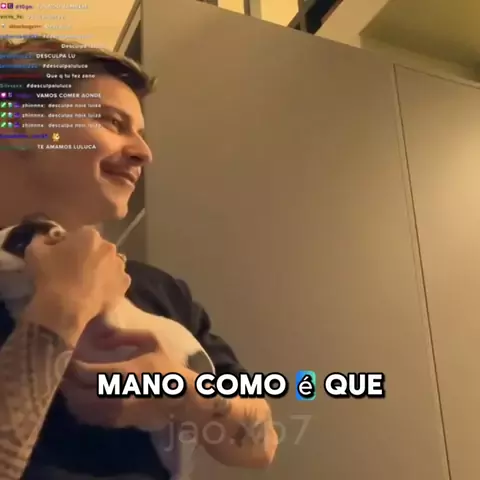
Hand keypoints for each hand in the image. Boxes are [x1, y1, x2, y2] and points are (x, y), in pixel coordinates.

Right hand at [24, 226, 130, 344]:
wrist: (65, 309)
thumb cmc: (50, 277)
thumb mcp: (35, 252)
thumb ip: (43, 240)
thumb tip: (49, 239)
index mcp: (90, 235)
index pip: (80, 235)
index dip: (71, 245)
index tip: (62, 256)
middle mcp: (110, 247)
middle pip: (98, 248)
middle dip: (89, 255)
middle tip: (75, 270)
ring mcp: (120, 266)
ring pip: (110, 263)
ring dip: (102, 269)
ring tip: (88, 283)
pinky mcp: (125, 284)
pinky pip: (117, 280)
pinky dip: (110, 284)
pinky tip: (98, 292)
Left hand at [60, 328, 187, 428]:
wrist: (180, 396)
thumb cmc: (166, 365)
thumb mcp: (151, 341)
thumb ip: (125, 335)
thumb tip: (102, 336)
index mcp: (121, 372)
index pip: (84, 372)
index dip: (71, 365)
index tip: (68, 357)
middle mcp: (113, 394)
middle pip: (76, 392)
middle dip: (67, 382)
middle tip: (62, 371)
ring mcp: (114, 412)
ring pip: (79, 408)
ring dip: (71, 397)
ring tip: (70, 384)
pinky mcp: (116, 422)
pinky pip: (89, 418)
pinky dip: (80, 409)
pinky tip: (81, 398)